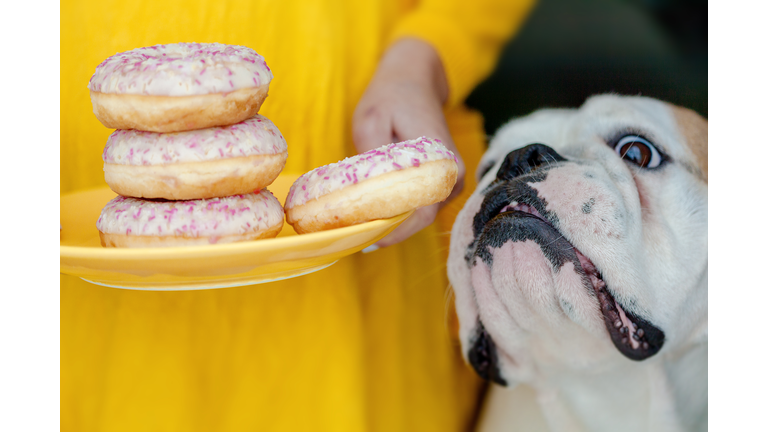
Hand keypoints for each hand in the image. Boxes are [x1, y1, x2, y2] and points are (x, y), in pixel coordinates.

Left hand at [352, 38, 465, 247]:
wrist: (413, 79)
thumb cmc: (391, 96)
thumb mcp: (371, 120)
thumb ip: (372, 157)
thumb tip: (365, 195)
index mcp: (440, 160)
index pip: (421, 212)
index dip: (394, 230)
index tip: (367, 239)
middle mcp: (453, 174)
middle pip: (421, 218)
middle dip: (389, 230)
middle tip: (355, 237)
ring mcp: (451, 180)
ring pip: (421, 214)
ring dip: (393, 222)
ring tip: (360, 225)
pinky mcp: (444, 182)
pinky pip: (422, 205)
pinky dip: (400, 211)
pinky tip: (374, 212)